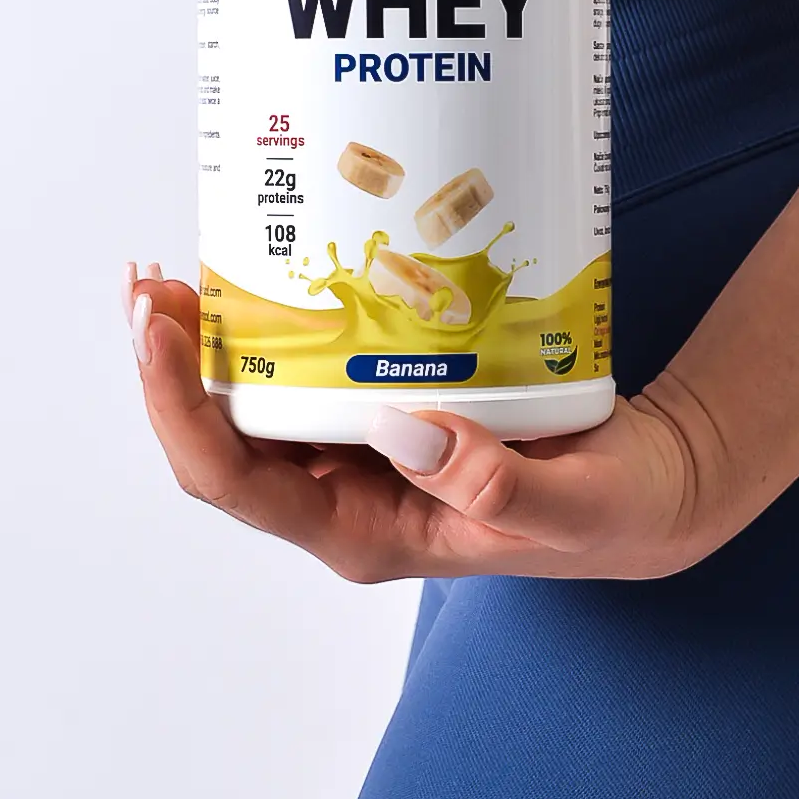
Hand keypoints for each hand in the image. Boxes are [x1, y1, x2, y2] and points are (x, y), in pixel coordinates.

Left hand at [123, 265, 719, 581]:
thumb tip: (406, 430)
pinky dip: (272, 318)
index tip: (160, 331)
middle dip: (170, 362)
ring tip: (178, 267)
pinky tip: (267, 266)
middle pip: (218, 436)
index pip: (236, 481)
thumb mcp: (573, 509)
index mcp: (364, 531)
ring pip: (252, 399)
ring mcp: (358, 449)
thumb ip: (497, 486)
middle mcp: (343, 492)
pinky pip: (305, 364)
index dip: (179, 409)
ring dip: (205, 338)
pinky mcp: (385, 404)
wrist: (648, 486)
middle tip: (151, 280)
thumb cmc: (610, 510)